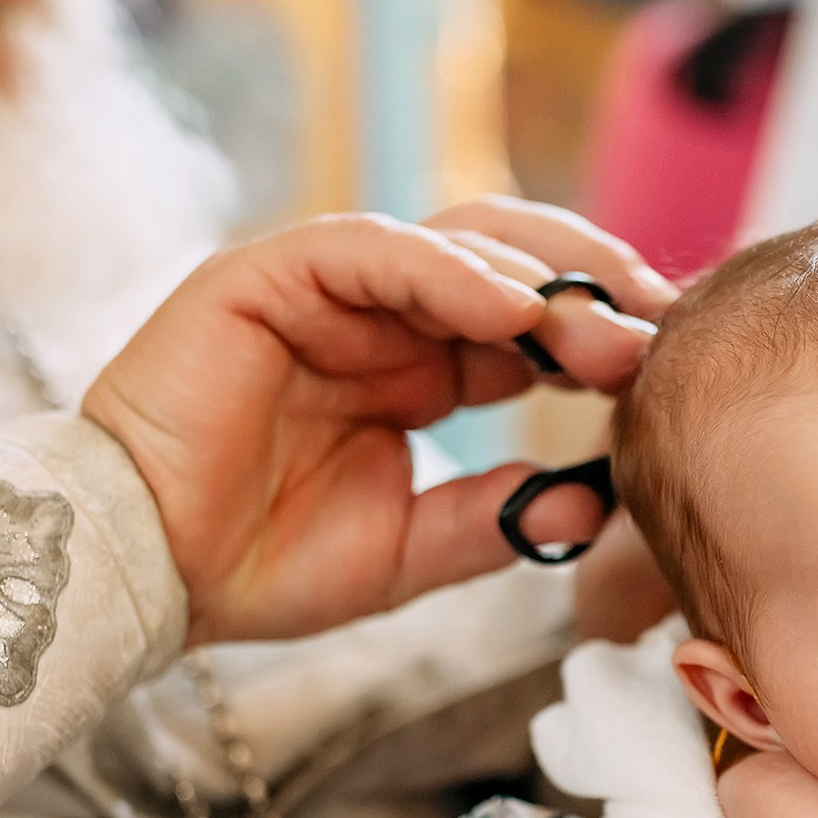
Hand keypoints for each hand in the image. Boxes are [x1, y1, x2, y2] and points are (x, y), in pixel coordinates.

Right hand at [83, 197, 672, 643]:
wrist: (147, 577)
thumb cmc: (256, 563)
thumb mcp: (411, 550)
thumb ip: (499, 519)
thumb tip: (597, 503)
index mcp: (416, 369)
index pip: (529, 326)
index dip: (600, 334)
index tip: (671, 364)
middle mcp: (379, 317)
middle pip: (509, 262)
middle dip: (590, 286)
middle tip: (660, 324)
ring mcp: (324, 288)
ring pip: (454, 241)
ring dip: (537, 275)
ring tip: (603, 320)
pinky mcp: (268, 274)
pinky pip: (372, 248)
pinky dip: (448, 269)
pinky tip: (511, 309)